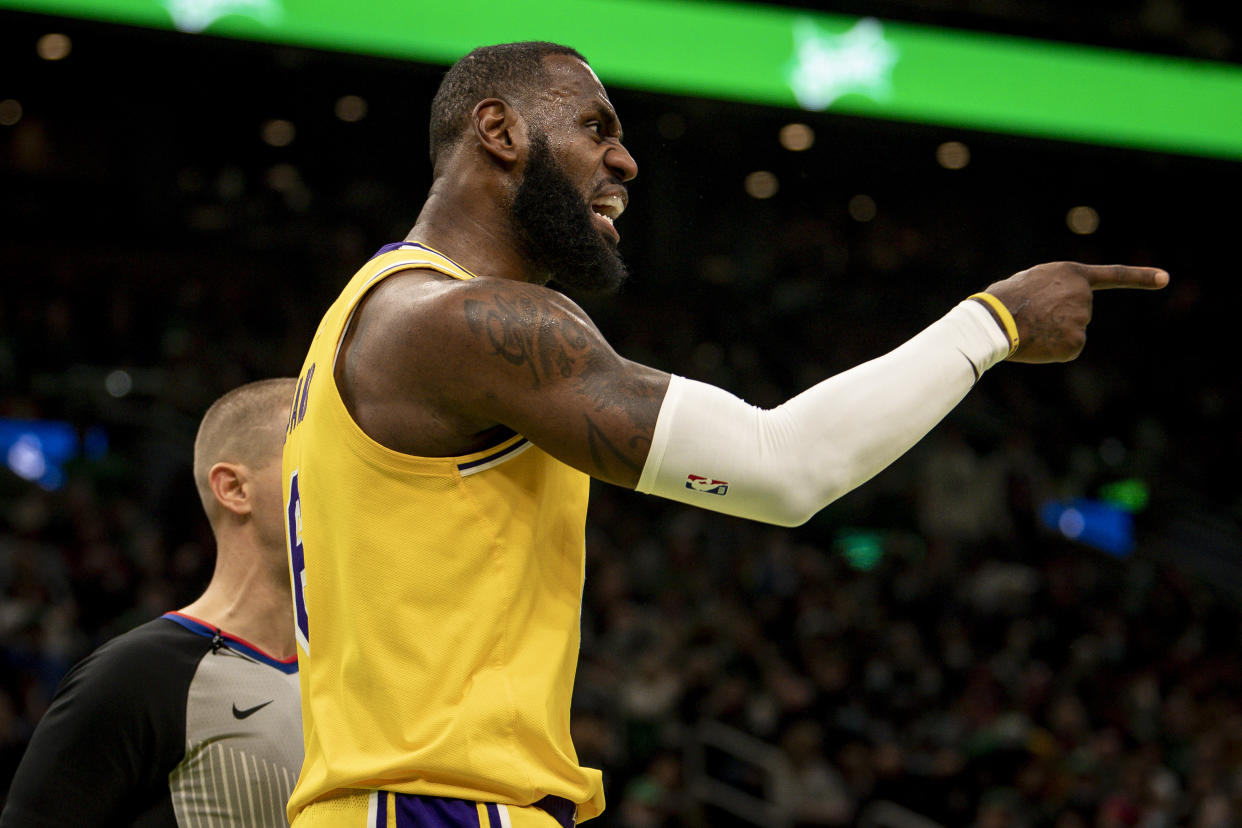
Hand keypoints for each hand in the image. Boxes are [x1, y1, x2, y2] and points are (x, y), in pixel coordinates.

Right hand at [982, 262, 1168, 362]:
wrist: (994, 321)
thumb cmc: (1001, 301)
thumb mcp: (1029, 282)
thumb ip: (1052, 290)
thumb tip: (1051, 314)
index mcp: (1071, 274)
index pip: (1113, 275)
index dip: (1140, 278)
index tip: (1165, 279)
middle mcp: (1083, 294)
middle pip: (1078, 313)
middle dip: (1058, 318)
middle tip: (1030, 317)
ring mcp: (1083, 319)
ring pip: (1072, 333)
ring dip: (1052, 335)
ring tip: (1028, 328)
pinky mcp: (1077, 342)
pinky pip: (1067, 350)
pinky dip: (1052, 351)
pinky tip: (1036, 343)